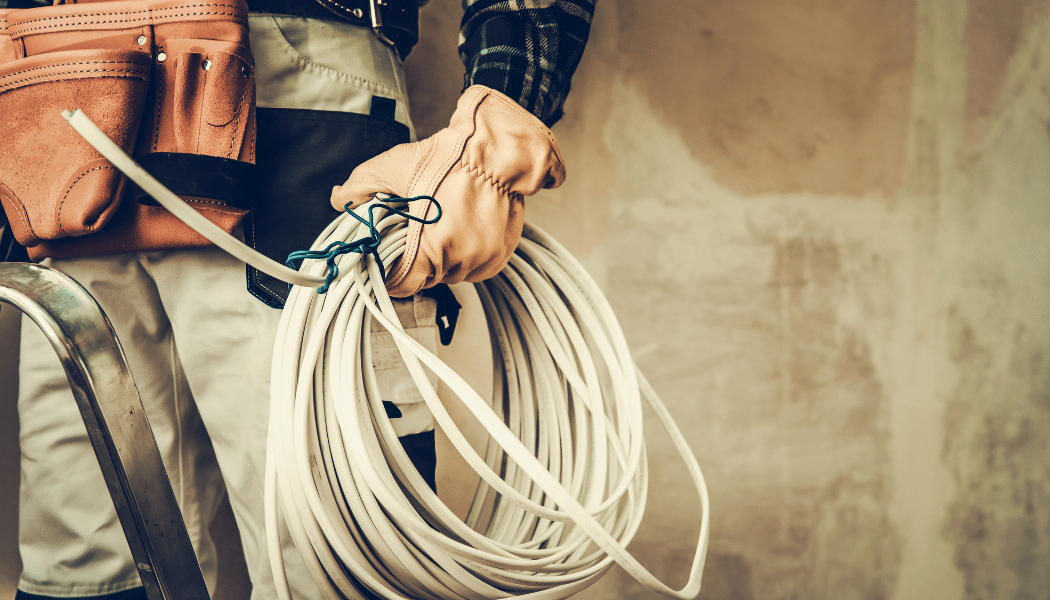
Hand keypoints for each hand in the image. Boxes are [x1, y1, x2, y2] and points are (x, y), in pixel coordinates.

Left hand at [331, 85, 565, 296]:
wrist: (497, 150)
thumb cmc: (450, 158)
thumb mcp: (394, 167)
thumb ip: (360, 187)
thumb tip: (341, 199)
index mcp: (431, 250)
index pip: (402, 285)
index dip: (389, 272)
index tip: (386, 260)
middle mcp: (461, 262)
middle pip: (427, 277)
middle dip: (416, 258)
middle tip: (412, 232)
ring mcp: (484, 260)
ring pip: (451, 273)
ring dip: (441, 257)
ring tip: (438, 226)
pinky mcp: (500, 255)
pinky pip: (475, 267)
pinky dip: (464, 254)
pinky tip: (458, 229)